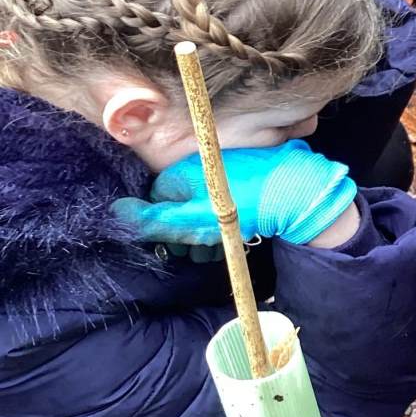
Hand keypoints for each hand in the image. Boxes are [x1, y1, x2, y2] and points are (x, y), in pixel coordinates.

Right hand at [113, 141, 356, 248]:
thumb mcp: (194, 219)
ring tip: (214, 250)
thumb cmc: (243, 207)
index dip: (162, 225)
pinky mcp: (245, 169)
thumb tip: (116, 211)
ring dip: (204, 225)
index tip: (175, 245)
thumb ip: (156, 218)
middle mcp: (198, 163)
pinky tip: (234, 232)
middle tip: (196, 253)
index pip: (155, 199)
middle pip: (179, 199)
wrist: (297, 191)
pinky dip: (223, 214)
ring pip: (202, 199)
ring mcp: (222, 165)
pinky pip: (223, 193)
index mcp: (180, 171)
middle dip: (184, 228)